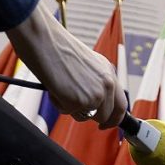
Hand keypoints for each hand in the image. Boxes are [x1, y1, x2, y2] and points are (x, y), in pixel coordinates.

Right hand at [7, 2, 126, 127]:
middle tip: (75, 108)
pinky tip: (55, 86)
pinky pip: (68, 112)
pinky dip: (58, 103)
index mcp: (109, 73)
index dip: (114, 118)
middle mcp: (107, 85)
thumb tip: (94, 102)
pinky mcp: (79, 102)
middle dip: (90, 116)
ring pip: (85, 116)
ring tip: (61, 86)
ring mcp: (95, 95)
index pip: (121, 105)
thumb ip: (96, 82)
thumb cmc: (58, 48)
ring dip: (71, 108)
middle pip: (105, 116)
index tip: (106, 124)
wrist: (44, 40)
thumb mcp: (87, 64)